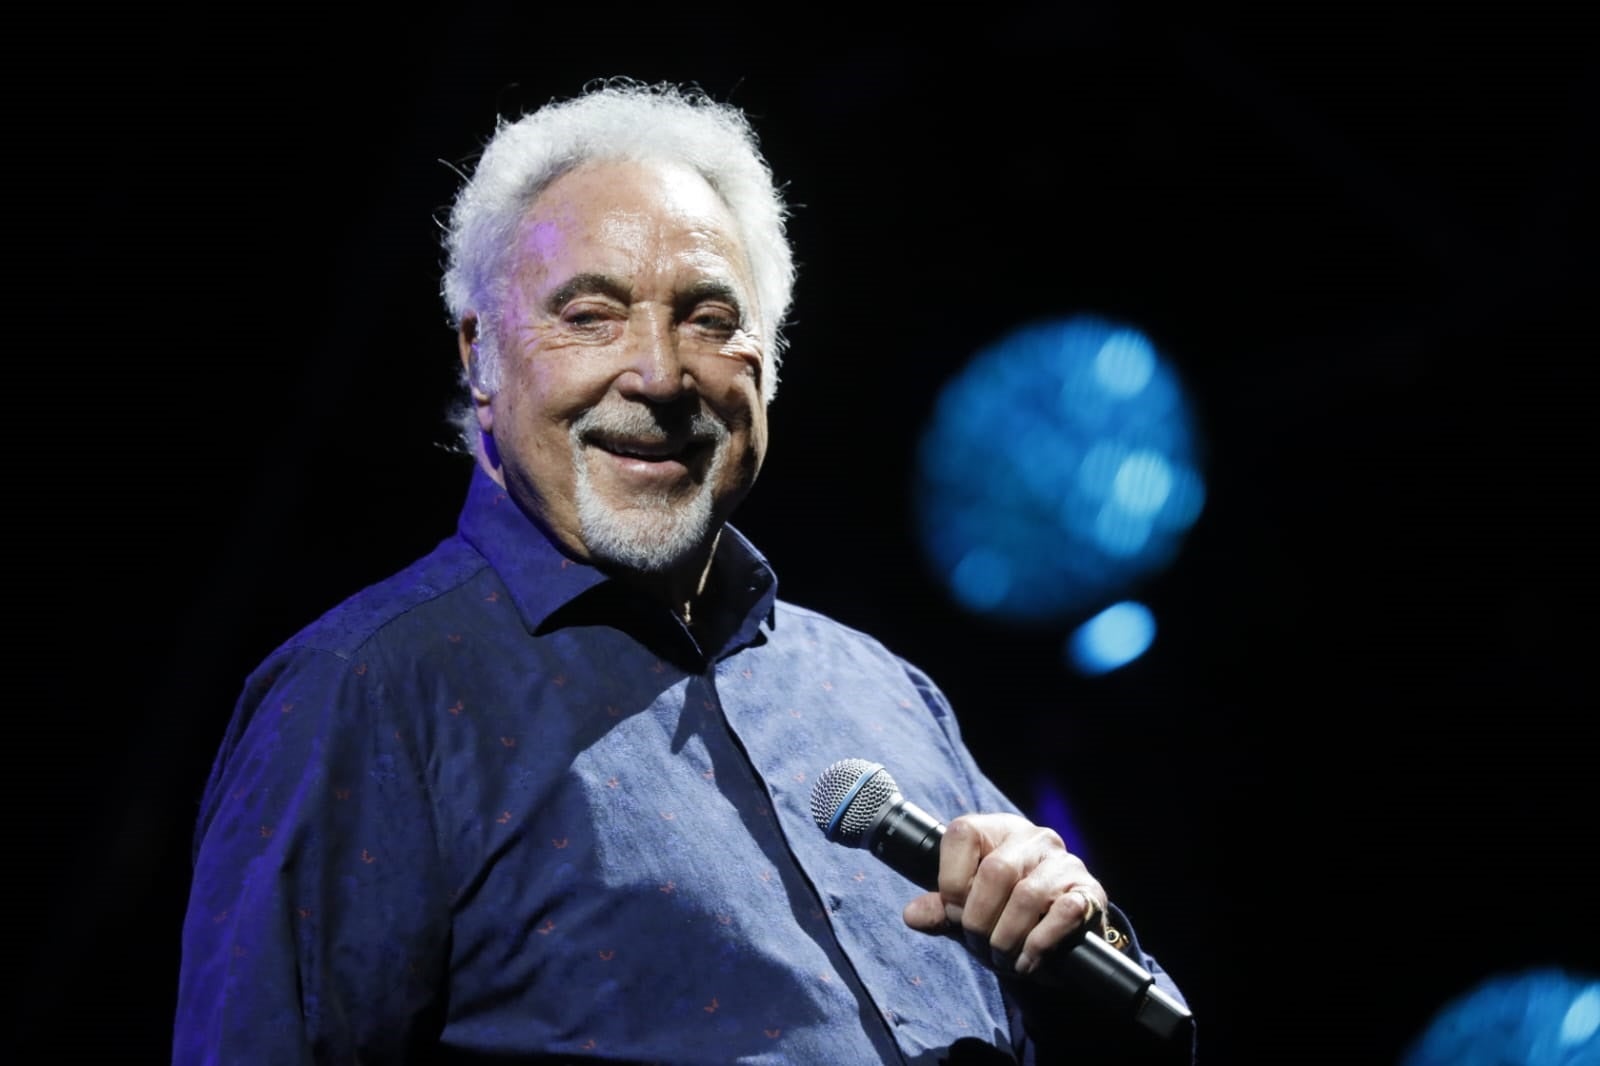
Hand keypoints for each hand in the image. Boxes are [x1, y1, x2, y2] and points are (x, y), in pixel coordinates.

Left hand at [902, 812, 1106, 978]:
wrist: (1059, 941)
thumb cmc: (1006, 916)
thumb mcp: (968, 911)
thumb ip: (941, 910)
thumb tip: (912, 915)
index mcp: (996, 830)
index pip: (962, 834)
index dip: (950, 881)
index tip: (954, 913)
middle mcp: (1033, 838)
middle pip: (995, 871)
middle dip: (978, 920)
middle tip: (978, 945)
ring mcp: (1064, 862)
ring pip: (1027, 896)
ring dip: (1006, 938)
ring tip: (1001, 957)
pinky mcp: (1089, 891)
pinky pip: (1063, 913)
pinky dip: (1038, 944)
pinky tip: (1026, 961)